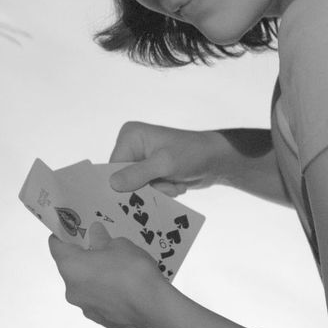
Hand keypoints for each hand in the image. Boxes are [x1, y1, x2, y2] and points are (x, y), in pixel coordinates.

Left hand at [48, 223, 172, 327]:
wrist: (154, 308)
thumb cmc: (132, 270)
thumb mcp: (119, 245)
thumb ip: (102, 239)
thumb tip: (95, 233)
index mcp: (70, 267)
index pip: (56, 246)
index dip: (63, 235)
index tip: (73, 230)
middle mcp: (71, 289)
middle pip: (71, 268)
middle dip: (83, 257)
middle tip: (101, 247)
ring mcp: (85, 307)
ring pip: (85, 286)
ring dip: (95, 277)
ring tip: (116, 269)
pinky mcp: (100, 320)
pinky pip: (98, 301)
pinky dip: (106, 293)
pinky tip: (124, 288)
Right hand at [108, 122, 228, 196]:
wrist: (216, 160)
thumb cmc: (192, 154)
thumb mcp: (165, 163)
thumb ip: (138, 174)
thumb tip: (112, 184)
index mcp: (130, 136)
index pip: (113, 167)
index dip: (124, 183)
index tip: (141, 191)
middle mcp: (132, 146)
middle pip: (123, 179)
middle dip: (145, 188)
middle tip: (164, 184)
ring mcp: (141, 160)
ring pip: (136, 188)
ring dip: (156, 191)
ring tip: (174, 183)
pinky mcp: (150, 171)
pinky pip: (146, 190)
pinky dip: (161, 192)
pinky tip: (175, 184)